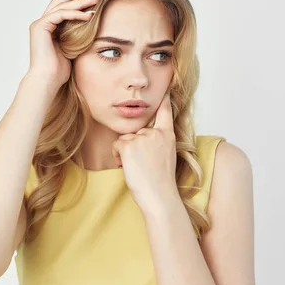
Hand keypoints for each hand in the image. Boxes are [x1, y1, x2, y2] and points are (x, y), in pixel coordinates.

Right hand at [25, 0, 99, 88]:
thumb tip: (92, 26)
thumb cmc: (59, 70)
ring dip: (80, 1)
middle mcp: (41, 23)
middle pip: (60, 1)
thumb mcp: (72, 47)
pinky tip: (89, 15)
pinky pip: (60, 14)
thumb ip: (77, 34)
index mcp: (47, 27)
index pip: (61, 7)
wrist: (47, 80)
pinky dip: (75, 13)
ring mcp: (39, 24)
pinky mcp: (40, 26)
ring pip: (61, 6)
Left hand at [111, 91, 178, 211]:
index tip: (164, 88)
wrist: (159, 196)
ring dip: (126, 153)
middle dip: (134, 147)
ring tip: (138, 168)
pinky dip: (118, 157)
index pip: (165, 112)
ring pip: (125, 139)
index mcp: (167, 135)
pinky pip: (117, 145)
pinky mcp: (129, 145)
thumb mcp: (163, 156)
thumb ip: (155, 142)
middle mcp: (155, 133)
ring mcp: (142, 138)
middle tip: (144, 165)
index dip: (164, 99)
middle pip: (135, 132)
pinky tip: (128, 167)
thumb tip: (140, 135)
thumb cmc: (160, 181)